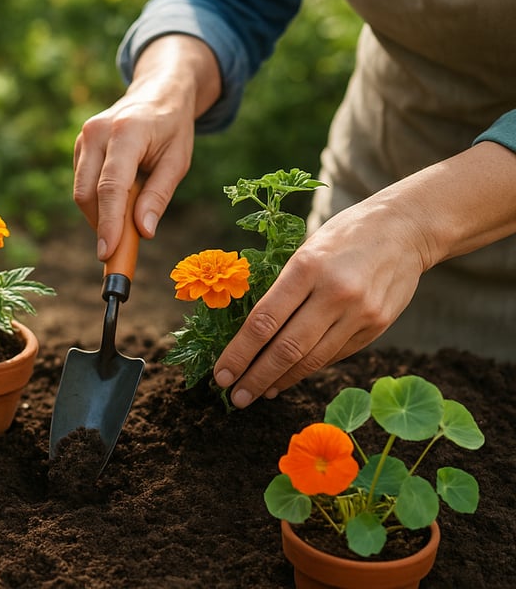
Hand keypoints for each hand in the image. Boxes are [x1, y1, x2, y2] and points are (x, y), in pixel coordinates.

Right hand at [73, 35, 221, 257]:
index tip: (107, 253)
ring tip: (126, 217)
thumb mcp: (177, 161)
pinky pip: (81, 182)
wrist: (157, 91)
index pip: (111, 186)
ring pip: (81, 191)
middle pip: (87, 193)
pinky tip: (118, 199)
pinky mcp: (79, 144)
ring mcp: (84, 136)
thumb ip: (158, 196)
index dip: (108, 223)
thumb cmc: (172, 128)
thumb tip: (144, 232)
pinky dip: (97, 200)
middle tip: (121, 248)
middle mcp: (97, 132)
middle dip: (101, 224)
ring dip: (99, 214)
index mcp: (127, 132)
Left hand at [212, 202, 425, 408]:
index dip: (239, 353)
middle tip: (234, 398)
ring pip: (312, 359)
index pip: (264, 321)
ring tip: (259, 393)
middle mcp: (335, 293)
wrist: (405, 228)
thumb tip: (253, 332)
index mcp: (307, 267)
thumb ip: (284, 287)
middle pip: (287, 349)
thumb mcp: (306, 249)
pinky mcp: (378, 326)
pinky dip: (308, 368)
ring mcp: (360, 313)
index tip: (220, 373)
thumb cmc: (344, 235)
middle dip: (256, 377)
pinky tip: (290, 377)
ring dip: (282, 380)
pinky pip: (335, 354)